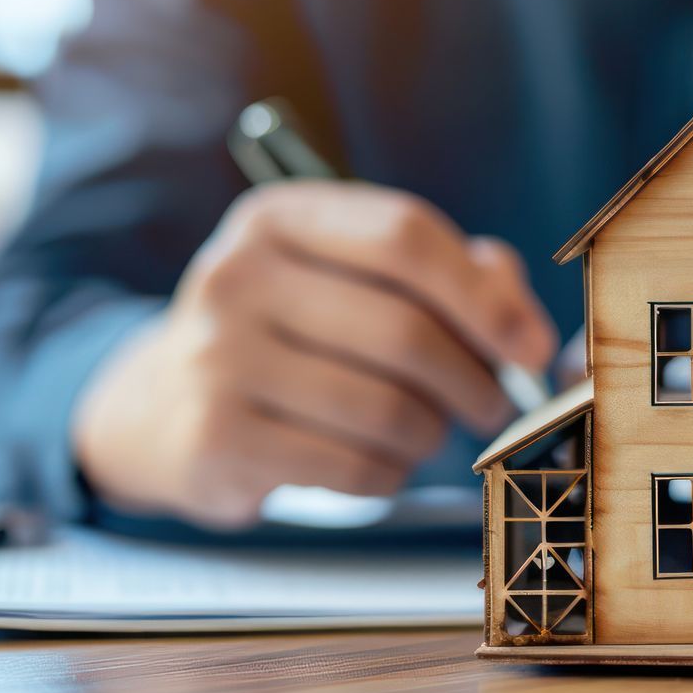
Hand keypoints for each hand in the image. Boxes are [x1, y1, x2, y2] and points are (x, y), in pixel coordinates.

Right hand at [70, 182, 557, 529]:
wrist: (162, 406)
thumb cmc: (293, 335)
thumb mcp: (356, 279)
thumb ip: (455, 280)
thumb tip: (529, 332)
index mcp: (279, 218)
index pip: (404, 236)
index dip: (484, 296)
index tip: (530, 347)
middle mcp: (237, 276)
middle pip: (404, 330)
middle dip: (474, 380)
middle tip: (494, 405)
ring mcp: (216, 357)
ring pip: (385, 408)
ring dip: (431, 433)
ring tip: (426, 431)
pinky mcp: (215, 438)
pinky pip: (351, 468)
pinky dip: (389, 474)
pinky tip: (378, 462)